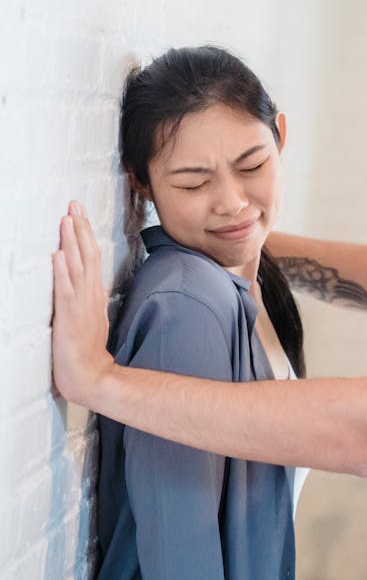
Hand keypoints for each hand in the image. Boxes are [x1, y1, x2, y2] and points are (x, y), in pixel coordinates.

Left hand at [52, 202, 113, 406]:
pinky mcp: (69, 315)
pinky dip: (62, 271)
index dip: (85, 234)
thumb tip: (87, 279)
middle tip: (74, 205)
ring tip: (67, 219)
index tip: (78, 214)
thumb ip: (89, 297)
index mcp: (95, 293)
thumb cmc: (88, 350)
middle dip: (80, 228)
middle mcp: (90, 294)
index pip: (92, 256)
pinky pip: (65, 288)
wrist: (91, 374)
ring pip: (77, 265)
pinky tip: (58, 254)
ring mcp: (81, 303)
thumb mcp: (92, 317)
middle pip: (87, 254)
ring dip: (72, 241)